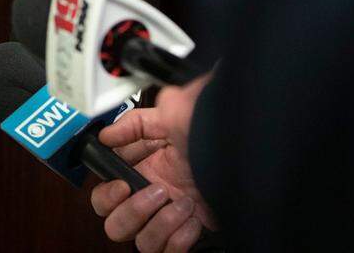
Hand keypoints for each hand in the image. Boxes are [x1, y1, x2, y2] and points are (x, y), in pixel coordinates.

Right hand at [90, 75, 215, 251]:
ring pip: (142, 242)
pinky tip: (194, 219)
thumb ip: (135, 122)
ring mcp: (170, 218)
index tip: (121, 184)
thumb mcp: (172, 114)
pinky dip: (179, 239)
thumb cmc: (214, 132)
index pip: (104, 194)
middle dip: (130, 212)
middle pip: (115, 224)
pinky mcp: (190, 233)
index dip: (107, 194)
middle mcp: (152, 197)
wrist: (249, 152)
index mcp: (141, 170)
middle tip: (155, 194)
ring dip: (159, 224)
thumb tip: (107, 136)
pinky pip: (170, 251)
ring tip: (182, 204)